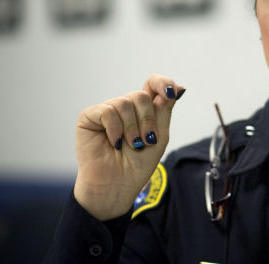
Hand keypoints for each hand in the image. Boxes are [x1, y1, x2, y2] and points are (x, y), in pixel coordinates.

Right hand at [73, 74, 183, 219]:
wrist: (117, 185)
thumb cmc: (137, 165)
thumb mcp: (159, 136)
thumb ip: (165, 110)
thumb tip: (178, 87)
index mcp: (143, 110)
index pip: (152, 84)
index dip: (162, 83)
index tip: (170, 93)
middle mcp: (125, 107)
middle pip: (141, 95)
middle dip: (148, 120)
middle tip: (145, 141)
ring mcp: (107, 110)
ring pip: (125, 103)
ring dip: (132, 129)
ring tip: (130, 145)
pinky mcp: (90, 117)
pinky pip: (108, 111)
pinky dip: (115, 129)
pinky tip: (115, 143)